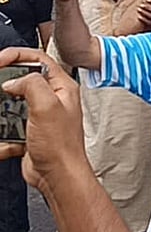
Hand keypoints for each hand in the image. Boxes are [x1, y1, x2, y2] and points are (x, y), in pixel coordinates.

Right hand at [0, 48, 86, 193]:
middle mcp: (53, 99)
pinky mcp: (29, 132)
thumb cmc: (61, 145)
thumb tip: (13, 80)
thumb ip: (31, 84)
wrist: (59, 176)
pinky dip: (3, 135)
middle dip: (5, 83)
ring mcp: (40, 116)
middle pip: (23, 80)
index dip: (17, 56)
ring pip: (12, 104)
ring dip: (1, 110)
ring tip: (0, 113)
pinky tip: (5, 143)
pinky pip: (8, 127)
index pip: (39, 59)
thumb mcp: (47, 106)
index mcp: (62, 87)